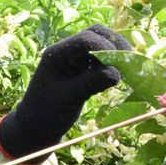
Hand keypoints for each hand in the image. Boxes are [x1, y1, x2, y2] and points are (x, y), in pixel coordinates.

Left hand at [0, 25, 130, 158]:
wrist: (35, 129)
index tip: (119, 65)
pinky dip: (111, 66)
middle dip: (114, 45)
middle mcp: (66, 52)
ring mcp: (74, 61)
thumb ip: (91, 83)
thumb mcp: (68, 98)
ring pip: (100, 46)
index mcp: (57, 54)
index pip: (85, 40)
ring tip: (126, 69)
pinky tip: (117, 77)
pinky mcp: (81, 72)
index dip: (105, 48)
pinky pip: (100, 62)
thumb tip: (117, 73)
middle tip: (130, 61)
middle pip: (95, 35)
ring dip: (115, 55)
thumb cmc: (45, 114)